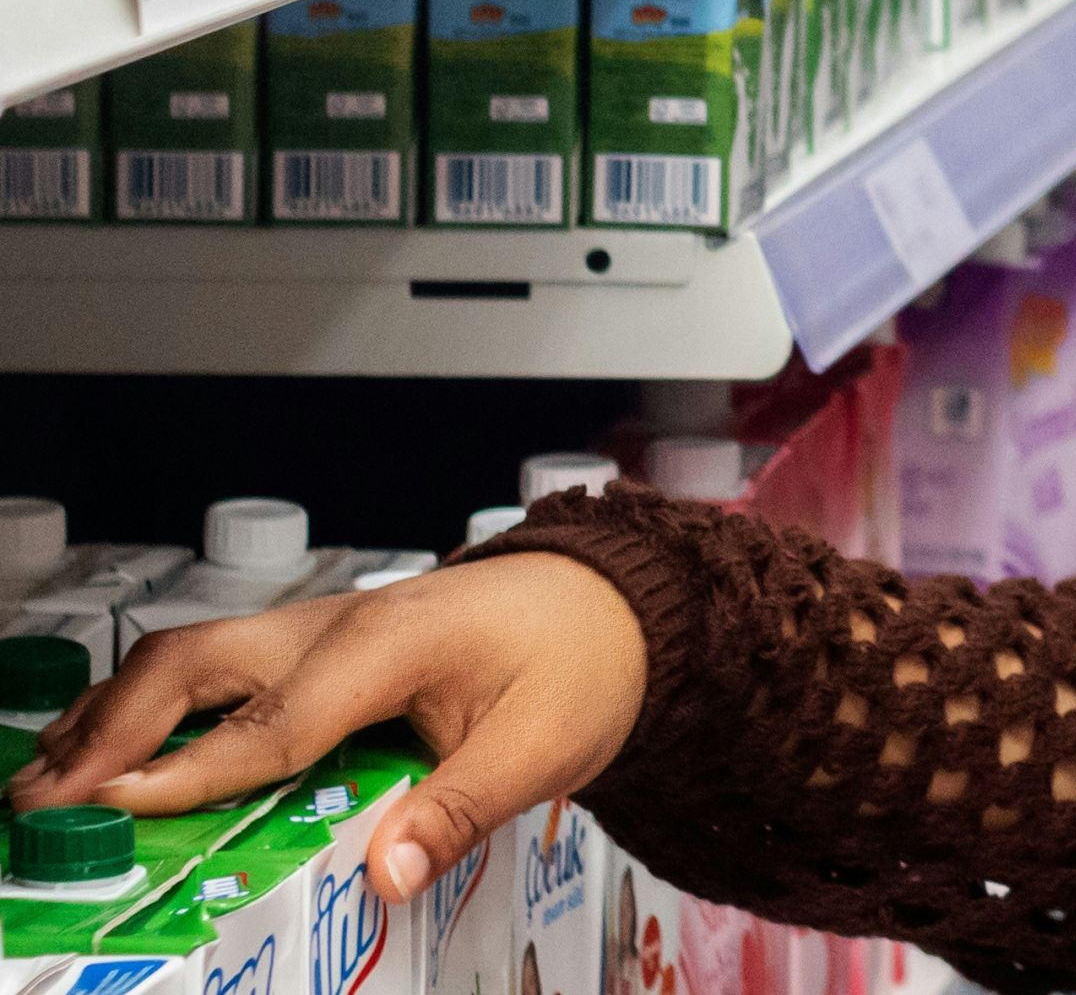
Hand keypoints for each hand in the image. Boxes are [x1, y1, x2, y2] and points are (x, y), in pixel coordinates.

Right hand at [5, 554, 647, 909]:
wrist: (618, 600)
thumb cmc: (586, 657)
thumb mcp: (543, 745)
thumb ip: (459, 812)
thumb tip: (387, 876)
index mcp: (390, 646)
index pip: (270, 722)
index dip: (188, 772)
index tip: (113, 811)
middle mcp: (342, 625)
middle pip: (198, 666)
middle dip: (111, 732)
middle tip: (44, 806)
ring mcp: (325, 627)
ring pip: (194, 658)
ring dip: (115, 715)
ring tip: (44, 784)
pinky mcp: (321, 644)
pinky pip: (220, 668)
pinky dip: (152, 706)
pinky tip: (112, 749)